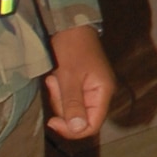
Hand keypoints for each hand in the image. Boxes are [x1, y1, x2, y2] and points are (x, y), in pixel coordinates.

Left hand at [44, 24, 114, 138]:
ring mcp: (91, 89)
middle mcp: (100, 93)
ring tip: (55, 78)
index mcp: (103, 92)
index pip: (92, 125)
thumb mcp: (69, 78)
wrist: (71, 26)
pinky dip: (60, 92)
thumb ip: (73, 104)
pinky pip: (69, 98)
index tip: (52, 122)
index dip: (73, 129)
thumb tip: (78, 129)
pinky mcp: (82, 84)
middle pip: (79, 118)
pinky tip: (56, 78)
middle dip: (62, 106)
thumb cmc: (71, 49)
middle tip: (54, 86)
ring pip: (71, 108)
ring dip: (59, 97)